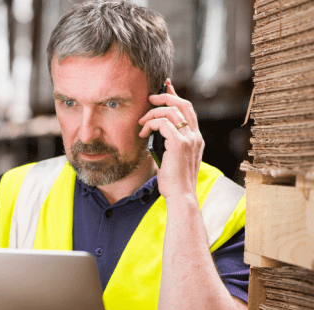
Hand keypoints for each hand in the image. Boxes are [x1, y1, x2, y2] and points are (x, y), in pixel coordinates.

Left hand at [138, 79, 202, 200]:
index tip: (165, 87)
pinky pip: (163, 124)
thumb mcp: (172, 157)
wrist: (181, 195)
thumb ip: (169, 143)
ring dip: (153, 113)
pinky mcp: (179, 144)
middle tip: (150, 97)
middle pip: (183, 105)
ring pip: (171, 112)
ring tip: (141, 122)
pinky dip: (151, 124)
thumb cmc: (173, 180)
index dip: (176, 96)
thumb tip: (155, 132)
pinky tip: (143, 132)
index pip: (188, 110)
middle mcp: (195, 136)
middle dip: (166, 96)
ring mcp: (189, 139)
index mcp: (195, 138)